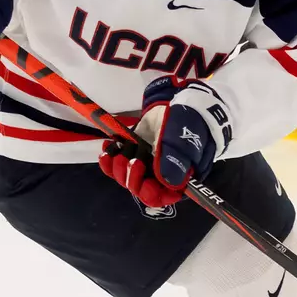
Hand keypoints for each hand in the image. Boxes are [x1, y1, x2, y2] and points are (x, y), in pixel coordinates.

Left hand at [99, 78, 232, 206]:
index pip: (164, 197)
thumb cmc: (188, 120)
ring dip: (120, 166)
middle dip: (133, 177)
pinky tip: (108, 147)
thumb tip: (167, 181)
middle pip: (141, 190)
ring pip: (126, 178)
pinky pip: (116, 165)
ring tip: (123, 147)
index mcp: (179, 177)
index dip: (152, 193)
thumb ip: (176, 159)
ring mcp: (146, 165)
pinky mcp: (133, 153)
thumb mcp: (184, 138)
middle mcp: (161, 175)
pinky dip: (109, 159)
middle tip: (133, 159)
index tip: (147, 182)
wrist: (179, 100)